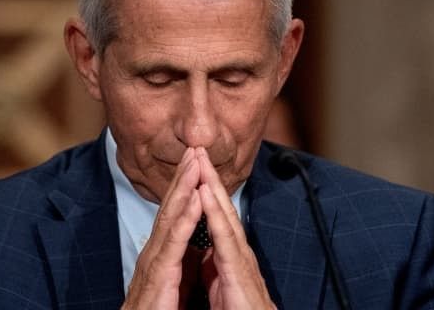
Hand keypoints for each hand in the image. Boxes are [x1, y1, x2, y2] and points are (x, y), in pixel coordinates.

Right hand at [122, 147, 203, 309]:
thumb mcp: (172, 284)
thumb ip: (182, 263)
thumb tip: (194, 248)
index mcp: (161, 254)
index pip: (174, 213)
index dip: (184, 187)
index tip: (195, 163)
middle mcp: (154, 252)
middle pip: (170, 207)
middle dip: (183, 176)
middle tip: (195, 149)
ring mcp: (154, 261)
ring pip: (171, 217)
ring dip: (184, 187)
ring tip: (195, 162)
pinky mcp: (159, 275)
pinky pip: (174, 242)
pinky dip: (186, 217)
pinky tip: (195, 197)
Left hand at [195, 147, 275, 308]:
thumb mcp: (220, 285)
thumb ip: (212, 266)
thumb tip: (203, 253)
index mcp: (229, 255)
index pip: (215, 215)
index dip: (204, 191)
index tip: (193, 167)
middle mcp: (237, 251)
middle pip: (221, 207)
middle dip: (209, 177)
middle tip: (197, 148)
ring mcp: (240, 259)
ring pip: (224, 214)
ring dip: (211, 185)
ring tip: (200, 159)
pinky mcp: (238, 271)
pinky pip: (224, 237)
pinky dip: (214, 212)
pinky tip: (204, 192)